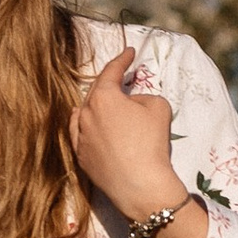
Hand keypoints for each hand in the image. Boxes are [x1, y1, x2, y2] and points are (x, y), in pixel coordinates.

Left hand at [70, 45, 180, 222]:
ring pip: (84, 112)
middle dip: (109, 81)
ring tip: (105, 100)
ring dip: (95, 103)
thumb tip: (131, 102)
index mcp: (103, 97)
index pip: (112, 71)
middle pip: (96, 91)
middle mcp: (86, 113)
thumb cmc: (151, 143)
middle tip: (120, 75)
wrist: (140, 185)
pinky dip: (85, 124)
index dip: (122, 59)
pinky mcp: (80, 156)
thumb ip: (143, 96)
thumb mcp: (158, 108)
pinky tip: (87, 121)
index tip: (130, 52)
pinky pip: (79, 133)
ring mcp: (80, 136)